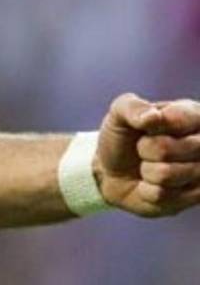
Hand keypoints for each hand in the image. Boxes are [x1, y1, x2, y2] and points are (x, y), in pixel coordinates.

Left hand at [95, 93, 199, 216]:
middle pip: (166, 149)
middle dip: (144, 150)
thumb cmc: (122, 137)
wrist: (113, 172)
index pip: (178, 119)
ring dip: (146, 171)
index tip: (145, 127)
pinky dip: (147, 190)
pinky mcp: (196, 198)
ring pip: (165, 175)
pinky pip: (162, 195)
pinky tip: (152, 184)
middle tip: (143, 148)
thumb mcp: (119, 113)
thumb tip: (153, 117)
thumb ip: (133, 107)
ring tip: (148, 166)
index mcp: (194, 115)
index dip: (153, 126)